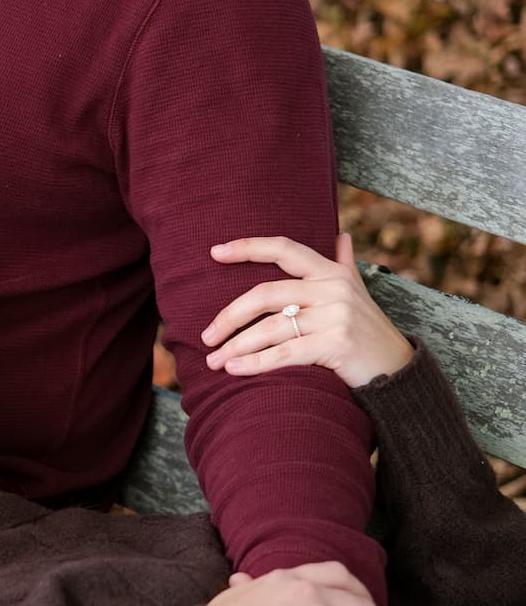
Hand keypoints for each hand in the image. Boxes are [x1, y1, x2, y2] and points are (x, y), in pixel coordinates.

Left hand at [201, 232, 412, 389]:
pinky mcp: (336, 343)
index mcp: (332, 272)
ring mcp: (336, 315)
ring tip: (214, 361)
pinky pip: (284, 353)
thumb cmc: (369, 333)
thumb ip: (343, 264)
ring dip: (236, 346)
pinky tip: (235, 370)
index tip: (214, 251)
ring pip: (270, 328)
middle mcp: (333, 288)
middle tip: (207, 336)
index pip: (283, 249)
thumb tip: (341, 235)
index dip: (248, 247)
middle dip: (230, 316)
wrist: (398, 371)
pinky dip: (256, 364)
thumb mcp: (358, 293)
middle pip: (265, 294)